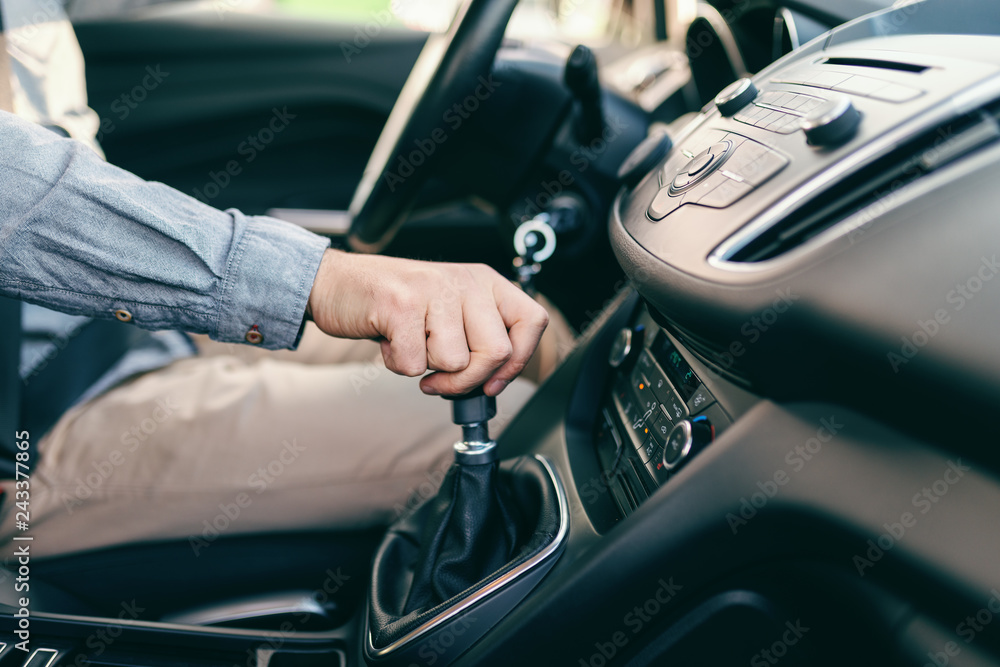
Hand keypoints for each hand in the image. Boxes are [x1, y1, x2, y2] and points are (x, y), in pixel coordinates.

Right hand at [307, 249, 548, 395]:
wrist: (337, 283)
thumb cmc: (396, 304)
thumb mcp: (450, 310)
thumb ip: (478, 336)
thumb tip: (495, 382)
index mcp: (486, 281)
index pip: (533, 322)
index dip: (518, 362)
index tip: (493, 381)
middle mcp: (466, 281)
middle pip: (496, 352)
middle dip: (468, 380)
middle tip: (442, 378)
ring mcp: (434, 290)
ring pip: (456, 362)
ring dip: (429, 370)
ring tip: (410, 346)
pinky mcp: (402, 304)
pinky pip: (416, 364)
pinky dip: (400, 366)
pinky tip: (391, 343)